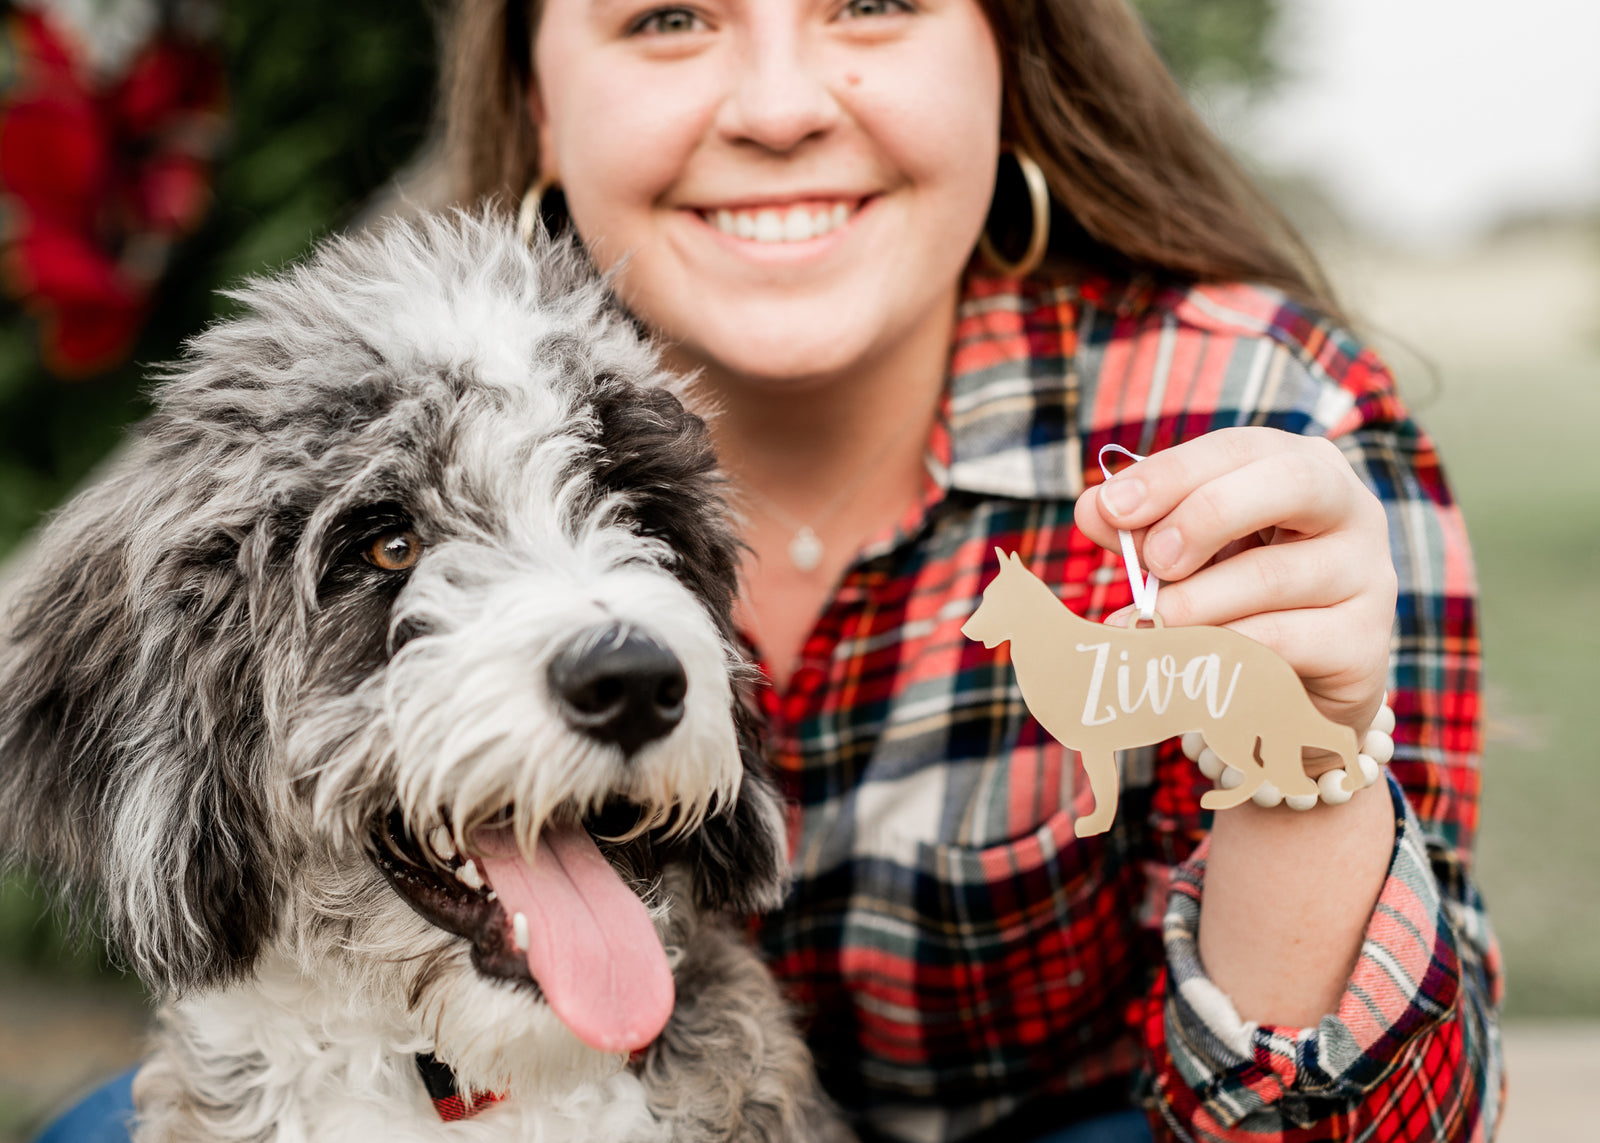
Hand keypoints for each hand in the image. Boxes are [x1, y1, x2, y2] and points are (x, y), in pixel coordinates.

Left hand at [1073, 427, 1395, 732]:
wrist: (1298, 688)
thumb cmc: (1239, 600)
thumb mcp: (1192, 554)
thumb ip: (1145, 528)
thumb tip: (1092, 509)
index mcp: (1305, 467)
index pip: (1238, 448)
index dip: (1171, 473)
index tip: (1110, 507)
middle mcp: (1352, 509)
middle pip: (1290, 483)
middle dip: (1206, 515)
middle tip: (1153, 560)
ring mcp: (1369, 575)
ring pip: (1275, 575)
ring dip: (1198, 600)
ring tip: (1151, 620)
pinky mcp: (1364, 643)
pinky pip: (1284, 639)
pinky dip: (1223, 648)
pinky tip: (1186, 657)